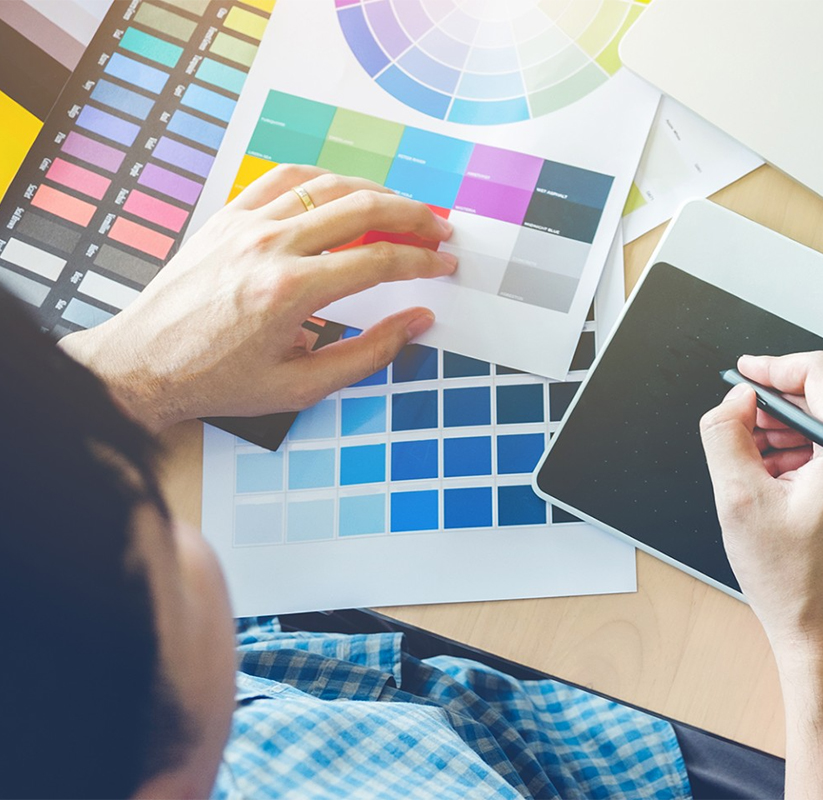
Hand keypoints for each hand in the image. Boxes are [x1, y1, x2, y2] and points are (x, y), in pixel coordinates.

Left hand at [60, 165, 455, 431]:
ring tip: (402, 208)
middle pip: (363, 209)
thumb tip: (417, 321)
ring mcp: (245, 224)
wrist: (142, 365)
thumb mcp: (303, 386)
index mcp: (291, 291)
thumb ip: (369, 352)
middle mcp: (270, 246)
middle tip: (439, 227)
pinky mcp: (227, 216)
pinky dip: (324, 179)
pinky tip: (344, 190)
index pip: (379, 260)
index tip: (444, 263)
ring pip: (328, 185)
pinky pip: (285, 179)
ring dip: (375, 191)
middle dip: (413, 215)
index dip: (422, 260)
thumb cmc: (218, 380)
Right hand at [698, 352, 822, 665]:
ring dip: (792, 436)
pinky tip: (782, 488)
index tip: (745, 375)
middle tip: (740, 428)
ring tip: (755, 467)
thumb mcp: (740, 502)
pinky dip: (812, 459)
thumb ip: (726, 434)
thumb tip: (735, 400)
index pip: (821, 373)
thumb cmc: (798, 587)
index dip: (774, 367)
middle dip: (777, 409)